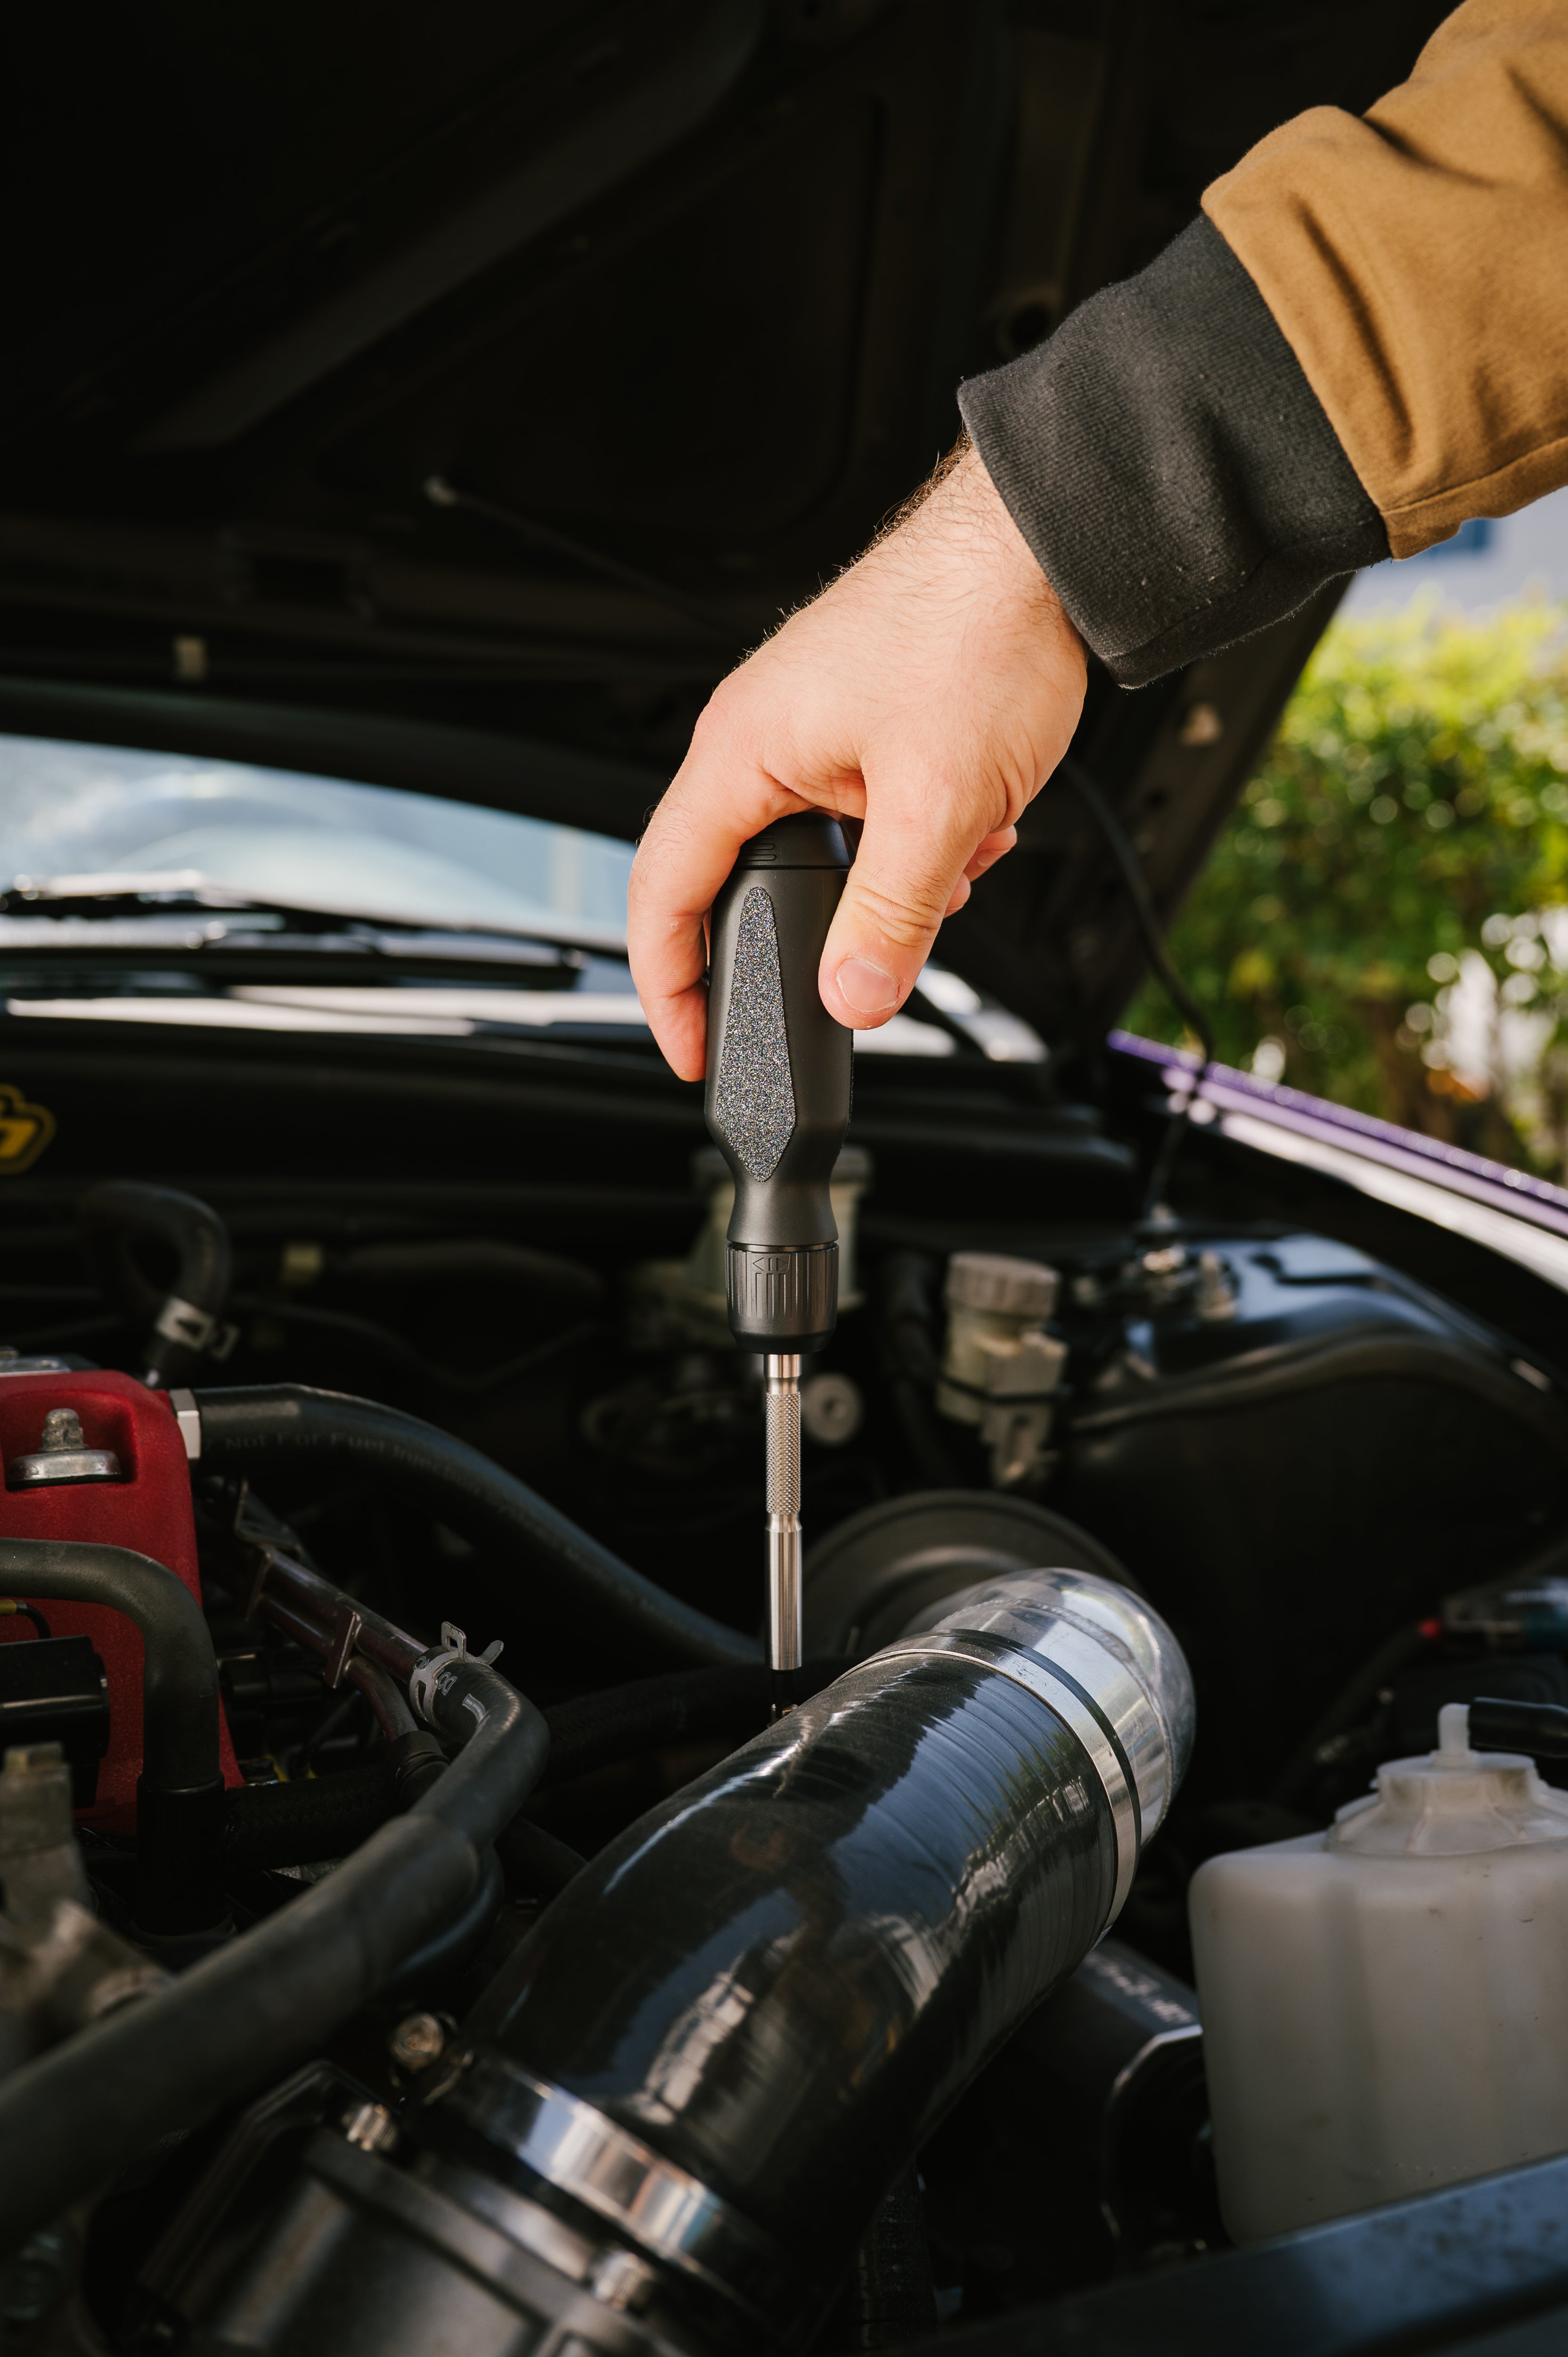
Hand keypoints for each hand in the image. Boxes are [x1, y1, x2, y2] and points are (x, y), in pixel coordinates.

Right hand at [627, 442, 1086, 1080]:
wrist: (1036, 546)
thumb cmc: (974, 627)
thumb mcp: (938, 805)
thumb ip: (892, 916)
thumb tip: (855, 997)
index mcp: (741, 752)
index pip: (663, 893)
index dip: (667, 987)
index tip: (692, 1047)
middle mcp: (760, 737)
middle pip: (744, 878)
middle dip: (816, 932)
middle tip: (853, 976)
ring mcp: (809, 728)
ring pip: (824, 853)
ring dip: (890, 885)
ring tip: (953, 873)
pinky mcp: (861, 722)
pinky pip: (867, 816)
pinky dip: (921, 840)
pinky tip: (976, 829)